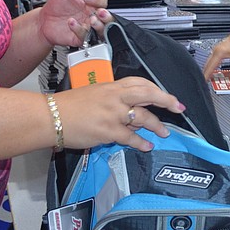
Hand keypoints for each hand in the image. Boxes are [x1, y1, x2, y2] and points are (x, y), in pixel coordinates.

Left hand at [37, 0, 112, 45]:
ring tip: (91, 20)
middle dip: (106, 16)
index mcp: (90, 4)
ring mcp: (87, 27)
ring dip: (98, 25)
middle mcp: (91, 16)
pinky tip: (71, 23)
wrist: (44, 20)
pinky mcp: (80, 37)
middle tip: (100, 13)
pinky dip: (79, 29)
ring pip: (101, 30)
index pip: (101, 2)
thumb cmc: (56, 6)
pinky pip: (85, 36)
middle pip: (108, 18)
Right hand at [55, 76, 185, 151]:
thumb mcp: (94, 92)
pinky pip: (130, 137)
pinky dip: (141, 143)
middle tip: (178, 107)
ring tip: (165, 132)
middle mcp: (115, 97)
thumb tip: (126, 106)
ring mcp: (113, 114)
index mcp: (112, 86)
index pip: (140, 82)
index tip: (167, 95)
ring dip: (157, 126)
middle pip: (148, 94)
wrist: (50, 116)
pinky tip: (147, 146)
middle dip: (166, 100)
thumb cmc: (68, 105)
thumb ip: (112, 97)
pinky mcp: (107, 131)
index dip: (156, 89)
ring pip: (143, 117)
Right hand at [202, 30, 229, 79]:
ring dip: (206, 69)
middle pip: (207, 64)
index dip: (207, 74)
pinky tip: (209, 69)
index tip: (204, 80)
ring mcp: (215, 50)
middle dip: (204, 72)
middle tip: (203, 81)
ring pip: (207, 61)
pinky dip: (208, 65)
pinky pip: (210, 59)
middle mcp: (215, 50)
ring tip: (205, 77)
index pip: (210, 66)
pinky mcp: (216, 50)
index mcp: (219, 52)